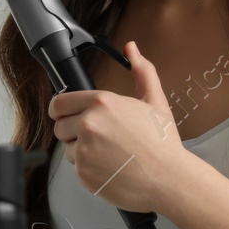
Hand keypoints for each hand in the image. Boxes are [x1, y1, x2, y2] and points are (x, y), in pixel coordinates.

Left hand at [48, 41, 187, 214]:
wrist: (170, 179)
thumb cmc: (163, 144)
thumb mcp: (155, 101)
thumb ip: (142, 71)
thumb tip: (132, 48)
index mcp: (101, 103)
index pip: (58, 103)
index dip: (62, 110)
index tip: (67, 115)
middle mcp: (89, 125)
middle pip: (59, 127)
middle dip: (74, 131)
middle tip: (98, 137)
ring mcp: (84, 151)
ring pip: (67, 149)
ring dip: (82, 151)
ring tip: (109, 154)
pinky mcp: (83, 174)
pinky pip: (75, 169)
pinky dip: (88, 169)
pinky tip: (109, 167)